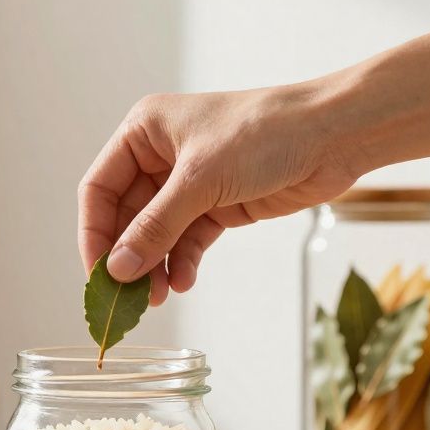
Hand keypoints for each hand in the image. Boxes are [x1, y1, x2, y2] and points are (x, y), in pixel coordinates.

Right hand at [77, 84, 360, 304]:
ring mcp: (190, 183)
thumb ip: (155, 227)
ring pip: (157, 234)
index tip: (98, 275)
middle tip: (126, 298)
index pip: (99, 189)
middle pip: (126, 217)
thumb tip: (117, 270)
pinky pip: (187, 241)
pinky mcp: (218, 204)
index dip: (95, 234)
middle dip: (128, 257)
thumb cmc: (266, 134)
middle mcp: (161, 156)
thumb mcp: (200, 181)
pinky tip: (183, 283)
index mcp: (144, 131)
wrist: (334, 135)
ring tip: (157, 298)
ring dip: (154, 267)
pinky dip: (182, 263)